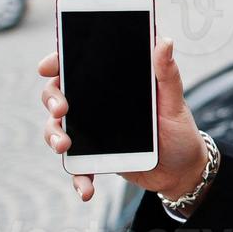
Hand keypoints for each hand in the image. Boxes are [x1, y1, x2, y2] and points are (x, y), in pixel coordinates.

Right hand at [38, 37, 207, 201]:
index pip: (79, 66)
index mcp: (113, 84)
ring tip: (63, 146)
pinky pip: (78, 167)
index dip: (58, 61)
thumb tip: (164, 41)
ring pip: (59, 128)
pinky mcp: (96, 157)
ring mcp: (93, 131)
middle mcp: (97, 105)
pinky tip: (86, 190)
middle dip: (51, 99)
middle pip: (60, 94)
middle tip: (61, 109)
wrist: (183, 170)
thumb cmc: (179, 129)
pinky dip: (78, 178)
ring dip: (53, 135)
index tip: (49, 66)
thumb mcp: (175, 101)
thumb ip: (167, 74)